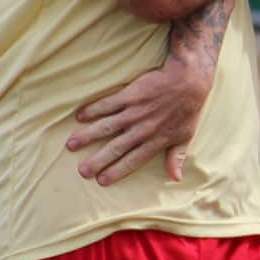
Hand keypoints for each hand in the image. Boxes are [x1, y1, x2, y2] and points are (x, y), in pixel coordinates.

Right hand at [69, 55, 212, 184]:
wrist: (188, 79)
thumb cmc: (188, 109)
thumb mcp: (186, 136)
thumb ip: (176, 157)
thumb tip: (175, 178)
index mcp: (155, 141)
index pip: (132, 160)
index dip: (117, 171)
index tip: (101, 180)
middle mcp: (142, 129)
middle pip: (116, 148)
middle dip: (98, 160)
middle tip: (82, 171)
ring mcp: (135, 112)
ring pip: (107, 127)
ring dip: (88, 136)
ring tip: (71, 145)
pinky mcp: (130, 95)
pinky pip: (108, 104)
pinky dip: (93, 110)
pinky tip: (80, 116)